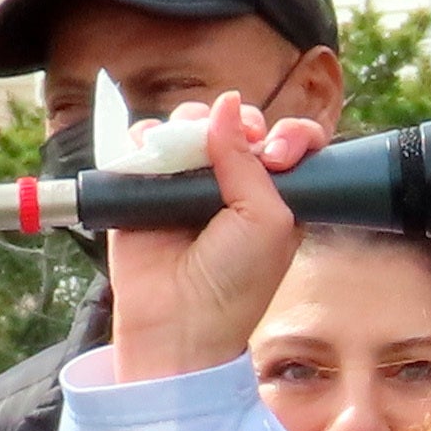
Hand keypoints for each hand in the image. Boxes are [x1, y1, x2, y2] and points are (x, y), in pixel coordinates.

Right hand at [105, 95, 335, 384]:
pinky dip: (145, 139)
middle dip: (236, 122)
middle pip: (234, 124)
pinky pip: (142, 144)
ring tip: (189, 149)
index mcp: (273, 195)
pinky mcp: (144, 190)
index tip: (279, 151)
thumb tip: (227, 104)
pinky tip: (154, 153)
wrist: (180, 325)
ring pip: (188, 127)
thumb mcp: (268, 220)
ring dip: (189, 125)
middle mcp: (230, 185)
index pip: (286, 141)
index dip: (287, 133)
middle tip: (237, 144)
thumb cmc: (235, 285)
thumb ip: (250, 160)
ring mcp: (186, 185)